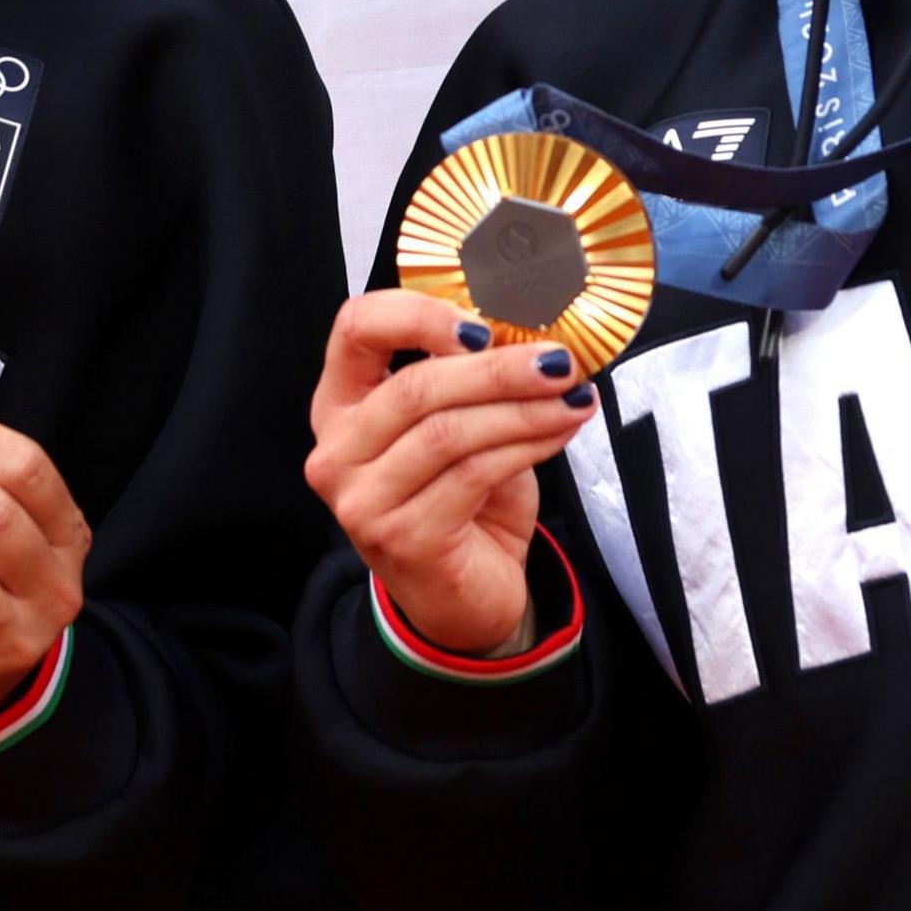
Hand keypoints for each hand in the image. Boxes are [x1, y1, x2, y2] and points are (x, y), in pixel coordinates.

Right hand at [305, 289, 596, 655]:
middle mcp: (336, 451)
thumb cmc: (462, 502)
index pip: (356, 328)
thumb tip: (532, 335)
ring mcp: (362, 500)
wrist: (464, 597)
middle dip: (497, 369)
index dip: (418, 314)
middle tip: (558, 360)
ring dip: (523, 408)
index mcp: (340, 404)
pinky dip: (527, 445)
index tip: (483, 324)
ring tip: (573, 395)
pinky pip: (473, 474)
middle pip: (414, 386)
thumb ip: (469, 380)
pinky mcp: (402, 538)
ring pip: (448, 432)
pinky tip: (560, 430)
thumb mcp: (458, 424)